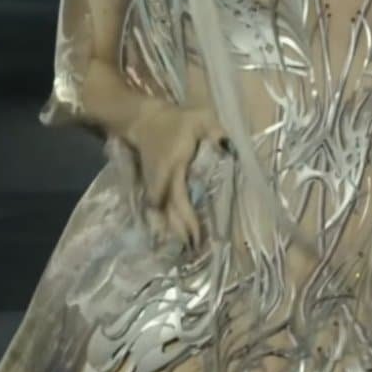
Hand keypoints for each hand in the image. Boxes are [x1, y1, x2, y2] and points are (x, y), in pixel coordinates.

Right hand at [121, 98, 230, 249]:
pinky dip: (164, 223)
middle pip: (170, 212)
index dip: (187, 217)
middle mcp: (162, 181)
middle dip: (181, 232)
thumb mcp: (199, 119)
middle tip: (194, 252)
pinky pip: (157, 209)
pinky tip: (170, 238)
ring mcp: (153, 186)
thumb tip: (230, 149)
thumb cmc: (176, 120)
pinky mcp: (151, 187)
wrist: (142, 120)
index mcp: (174, 167)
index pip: (180, 196)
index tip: (196, 237)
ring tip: (184, 252)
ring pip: (162, 214)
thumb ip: (215, 133)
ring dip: (172, 231)